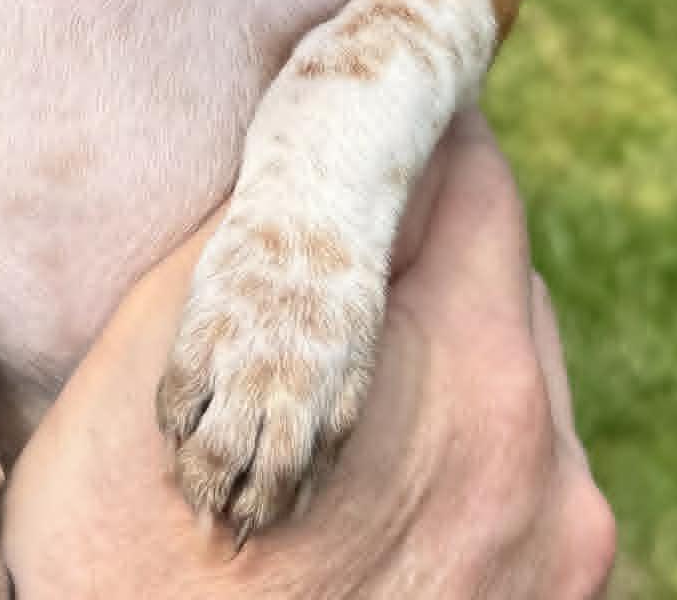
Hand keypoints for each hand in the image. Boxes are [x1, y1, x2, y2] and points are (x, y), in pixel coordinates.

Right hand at [1, 112, 615, 597]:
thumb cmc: (119, 544)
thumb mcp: (173, 340)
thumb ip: (269, 218)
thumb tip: (317, 121)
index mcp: (472, 370)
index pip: (477, 182)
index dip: (411, 141)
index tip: (365, 127)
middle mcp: (546, 468)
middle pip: (504, 285)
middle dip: (425, 258)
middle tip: (331, 265)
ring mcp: (557, 562)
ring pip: (516, 388)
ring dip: (445, 363)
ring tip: (336, 390)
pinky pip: (519, 487)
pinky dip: (457, 460)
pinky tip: (369, 485)